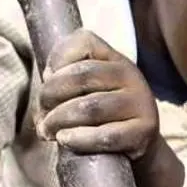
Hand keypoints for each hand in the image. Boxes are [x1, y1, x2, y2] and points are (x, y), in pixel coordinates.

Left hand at [38, 30, 161, 161]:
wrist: (138, 144)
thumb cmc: (100, 114)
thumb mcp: (84, 88)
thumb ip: (63, 77)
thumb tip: (48, 78)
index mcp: (114, 58)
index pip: (84, 42)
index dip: (56, 59)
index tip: (47, 79)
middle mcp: (130, 75)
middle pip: (81, 76)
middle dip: (49, 95)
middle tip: (42, 114)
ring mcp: (140, 103)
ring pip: (90, 107)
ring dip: (58, 120)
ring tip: (48, 131)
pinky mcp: (144, 131)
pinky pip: (106, 136)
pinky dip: (79, 139)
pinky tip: (65, 139)